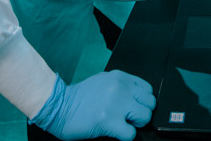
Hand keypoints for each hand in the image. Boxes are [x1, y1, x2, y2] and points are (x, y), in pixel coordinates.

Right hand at [29, 70, 155, 140]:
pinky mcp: (109, 121)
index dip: (142, 101)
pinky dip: (125, 136)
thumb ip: (122, 86)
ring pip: (145, 117)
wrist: (59, 106)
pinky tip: (114, 131)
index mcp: (120, 77)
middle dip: (142, 113)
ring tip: (122, 123)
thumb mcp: (104, 81)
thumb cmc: (80, 97)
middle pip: (150, 103)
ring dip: (135, 124)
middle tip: (129, 117)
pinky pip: (131, 134)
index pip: (148, 89)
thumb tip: (138, 98)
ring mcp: (116, 104)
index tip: (134, 107)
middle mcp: (120, 87)